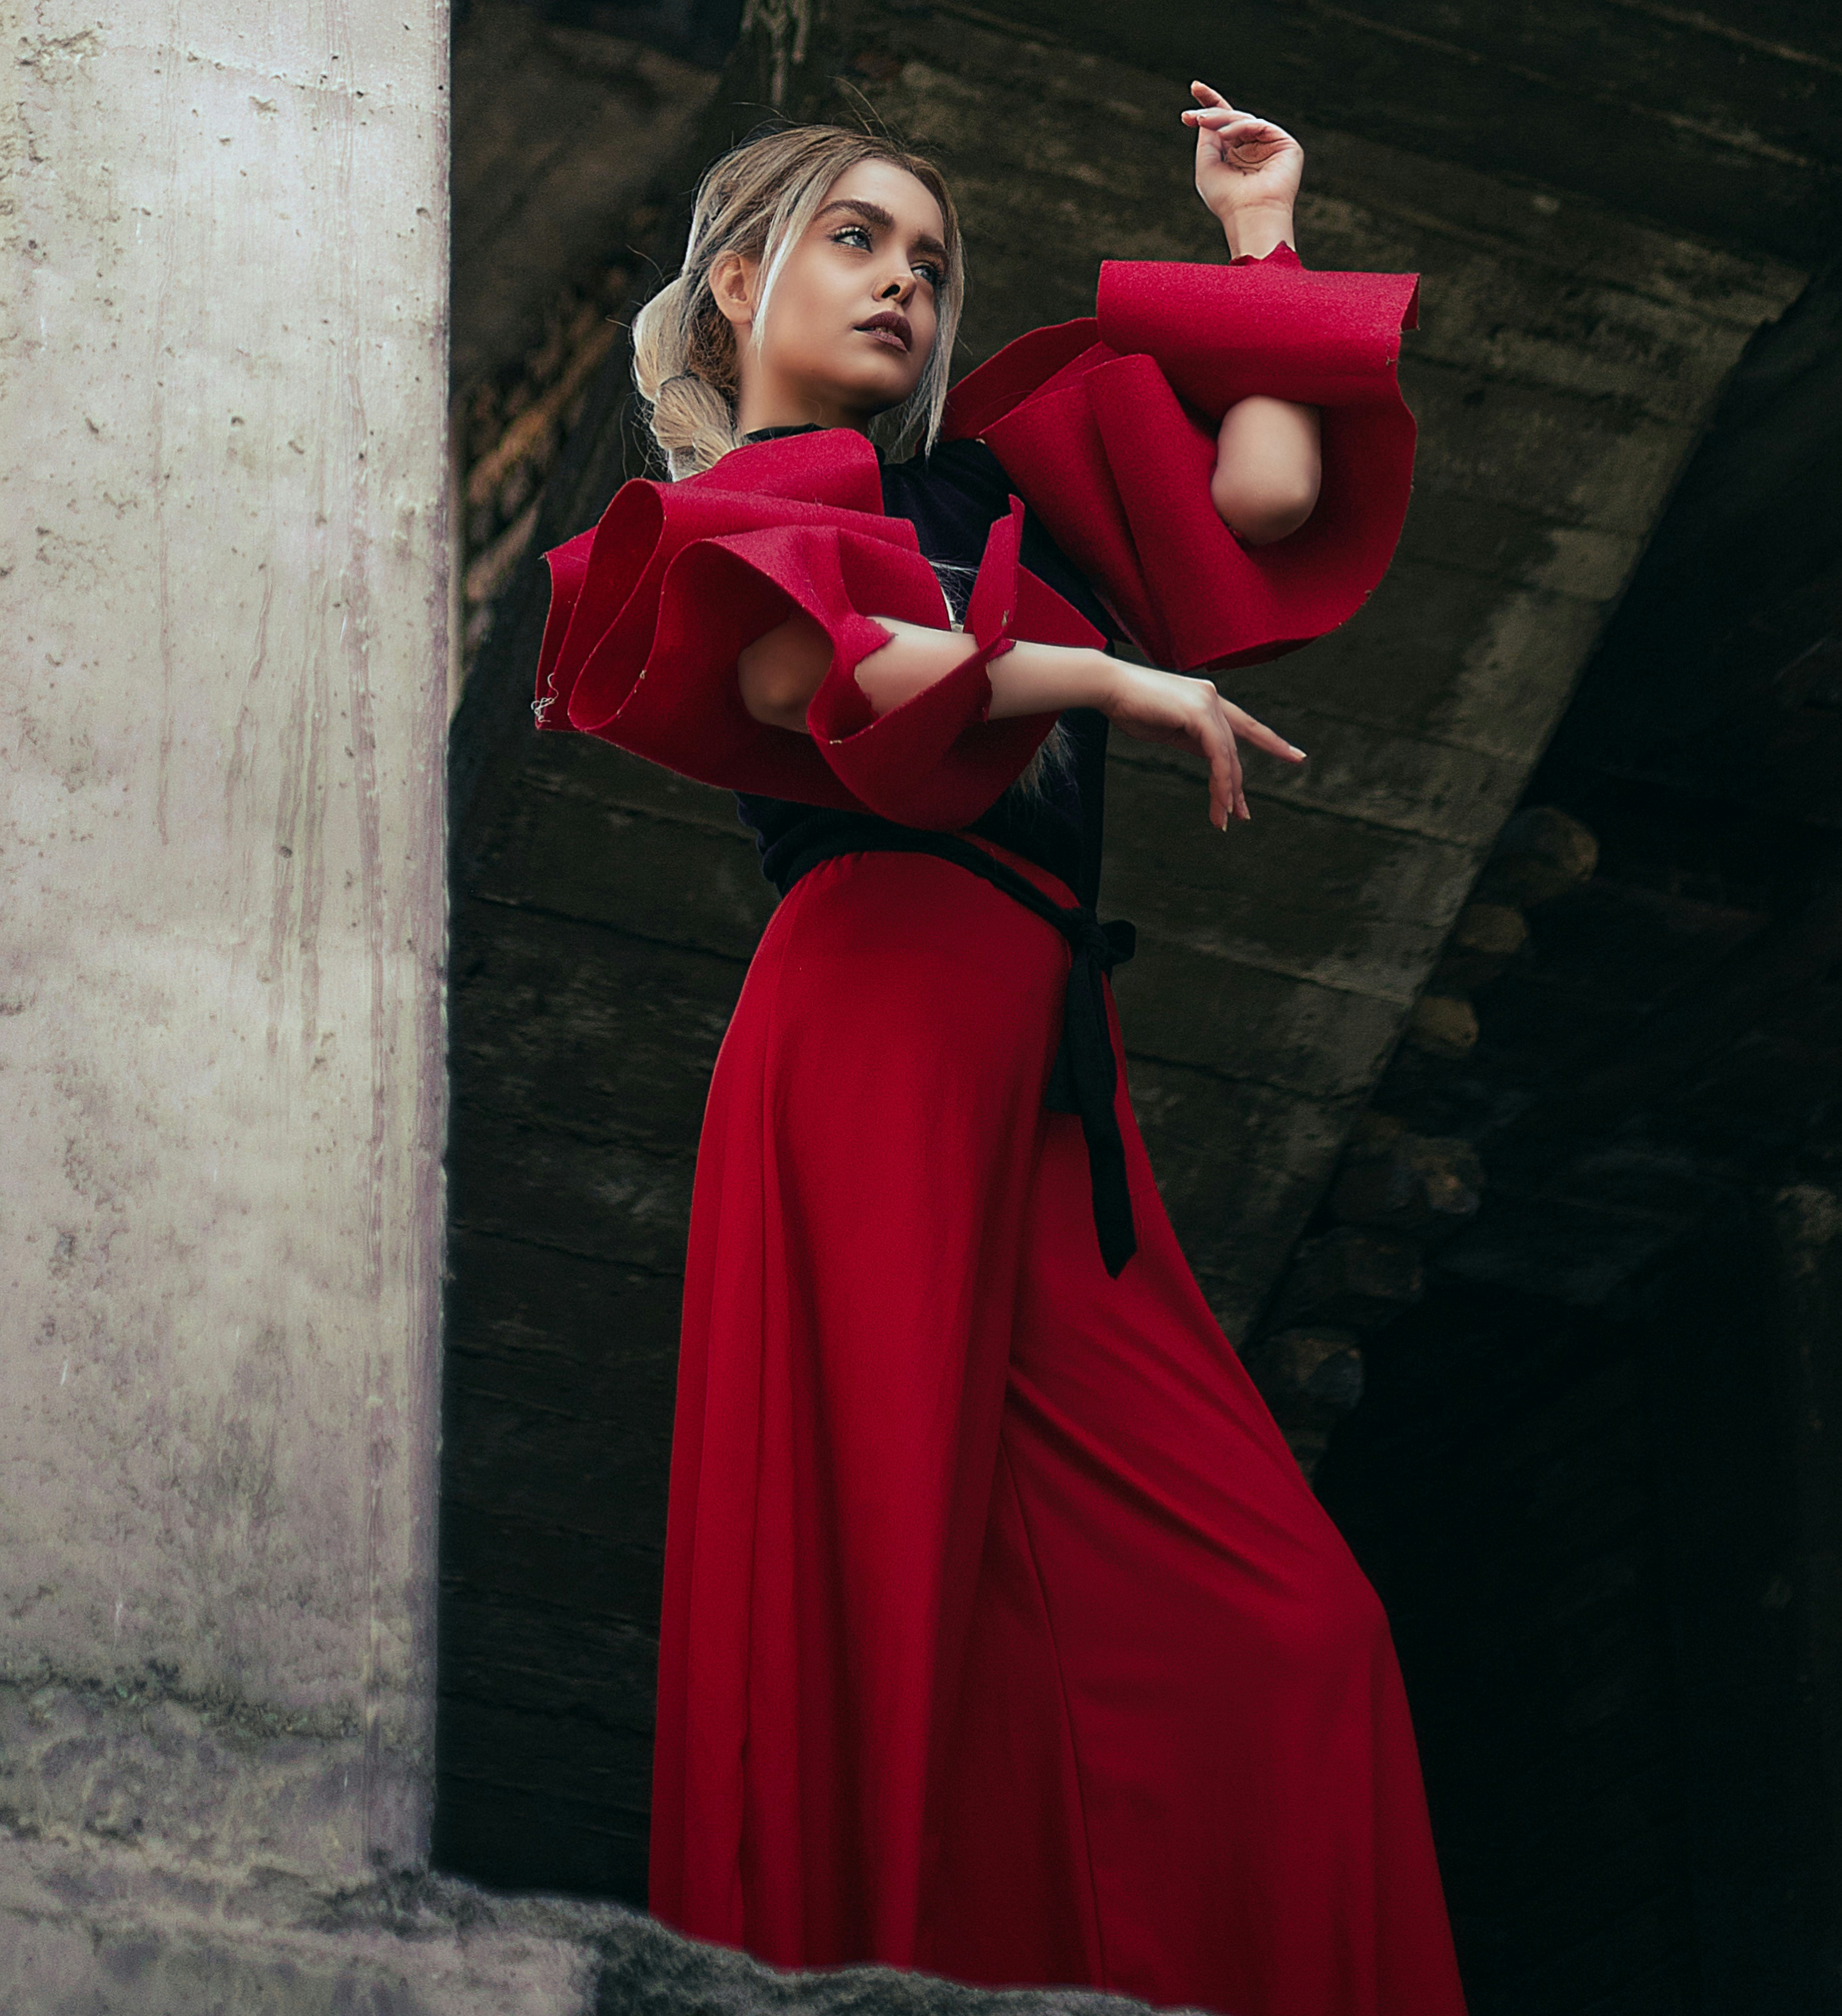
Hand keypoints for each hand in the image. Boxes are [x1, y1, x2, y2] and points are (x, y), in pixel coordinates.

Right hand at [1099, 659, 1304, 828]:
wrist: (1108, 687)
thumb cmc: (1130, 706)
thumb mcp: (1167, 729)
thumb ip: (1191, 739)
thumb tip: (1210, 759)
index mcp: (1207, 699)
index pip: (1245, 725)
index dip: (1272, 742)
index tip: (1295, 756)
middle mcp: (1213, 698)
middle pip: (1233, 750)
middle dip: (1237, 786)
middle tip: (1241, 816)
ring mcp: (1208, 704)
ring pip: (1228, 756)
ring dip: (1227, 792)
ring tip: (1225, 819)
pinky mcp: (1199, 714)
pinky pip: (1218, 755)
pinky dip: (1221, 781)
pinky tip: (1220, 802)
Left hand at [1182, 81, 1301, 252]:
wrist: (1249, 215)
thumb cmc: (1226, 199)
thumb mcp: (1207, 165)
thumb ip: (1207, 137)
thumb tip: (1207, 114)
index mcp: (1236, 156)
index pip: (1224, 124)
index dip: (1210, 104)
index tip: (1195, 87)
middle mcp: (1253, 149)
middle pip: (1233, 118)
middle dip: (1211, 112)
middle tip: (1193, 116)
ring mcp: (1270, 146)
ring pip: (1243, 120)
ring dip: (1221, 120)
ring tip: (1201, 123)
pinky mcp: (1285, 145)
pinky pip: (1258, 125)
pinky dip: (1239, 127)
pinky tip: (1225, 134)